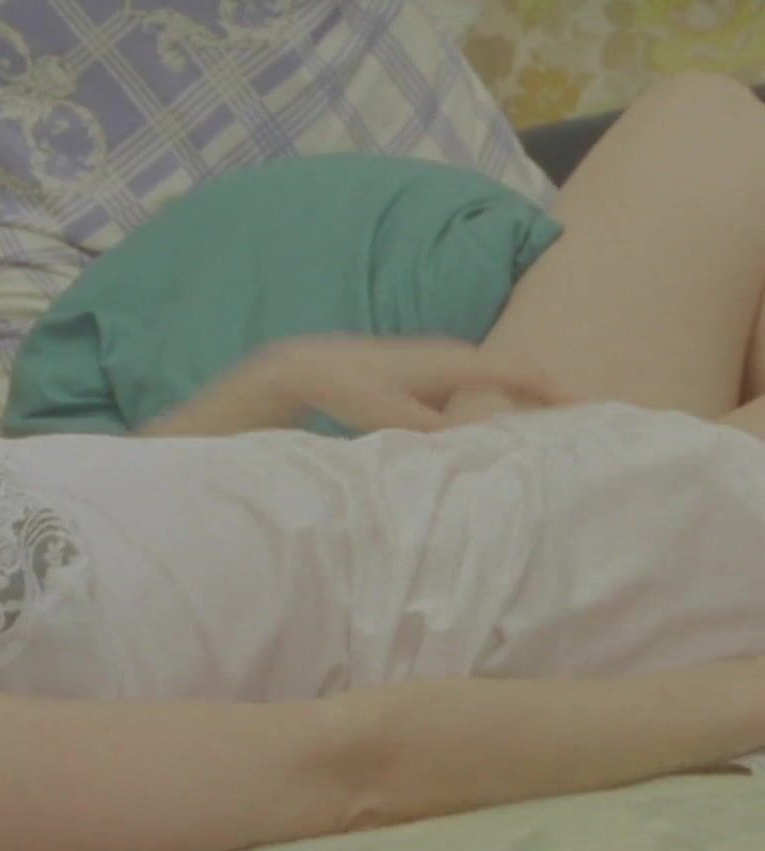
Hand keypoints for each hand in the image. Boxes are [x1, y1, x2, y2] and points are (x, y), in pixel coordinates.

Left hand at [254, 336, 572, 433]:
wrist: (310, 367)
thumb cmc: (348, 387)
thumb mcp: (391, 417)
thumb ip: (434, 433)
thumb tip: (477, 447)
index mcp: (452, 362)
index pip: (519, 371)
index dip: (555, 390)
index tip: (587, 410)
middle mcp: (453, 356)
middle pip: (517, 372)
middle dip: (550, 395)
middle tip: (583, 426)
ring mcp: (442, 363)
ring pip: (498, 380)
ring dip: (525, 399)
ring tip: (553, 431)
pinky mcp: (429, 375)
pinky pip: (477, 386)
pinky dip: (498, 401)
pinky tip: (500, 428)